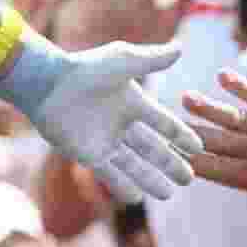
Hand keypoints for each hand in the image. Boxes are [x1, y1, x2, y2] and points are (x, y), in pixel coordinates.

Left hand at [0, 36, 202, 203]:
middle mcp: (121, 124)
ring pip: (134, 166)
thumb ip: (153, 59)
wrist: (48, 84)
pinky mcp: (87, 154)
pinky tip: (137, 200)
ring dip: (151, 180)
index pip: (163, 124)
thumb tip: (181, 47)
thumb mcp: (124, 62)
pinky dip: (123, 187)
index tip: (198, 148)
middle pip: (152, 149)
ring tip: (169, 195)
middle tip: (190, 178)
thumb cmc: (85, 69)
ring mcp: (104, 141)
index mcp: (132, 103)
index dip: (180, 136)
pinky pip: (110, 175)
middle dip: (171, 164)